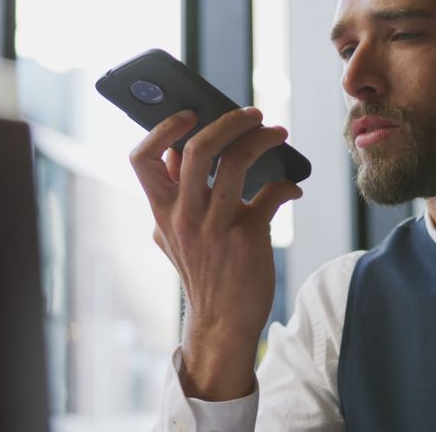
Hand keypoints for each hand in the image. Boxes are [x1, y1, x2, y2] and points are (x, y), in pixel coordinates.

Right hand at [129, 107, 302, 399]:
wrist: (222, 323)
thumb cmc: (202, 272)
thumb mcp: (171, 234)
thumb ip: (172, 194)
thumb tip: (177, 150)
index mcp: (162, 211)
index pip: (143, 159)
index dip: (163, 129)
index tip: (189, 113)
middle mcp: (184, 216)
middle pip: (197, 149)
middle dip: (229, 121)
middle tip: (252, 113)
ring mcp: (215, 226)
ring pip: (236, 162)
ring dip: (262, 139)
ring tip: (278, 133)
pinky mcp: (247, 237)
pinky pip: (272, 193)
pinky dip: (287, 184)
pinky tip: (292, 186)